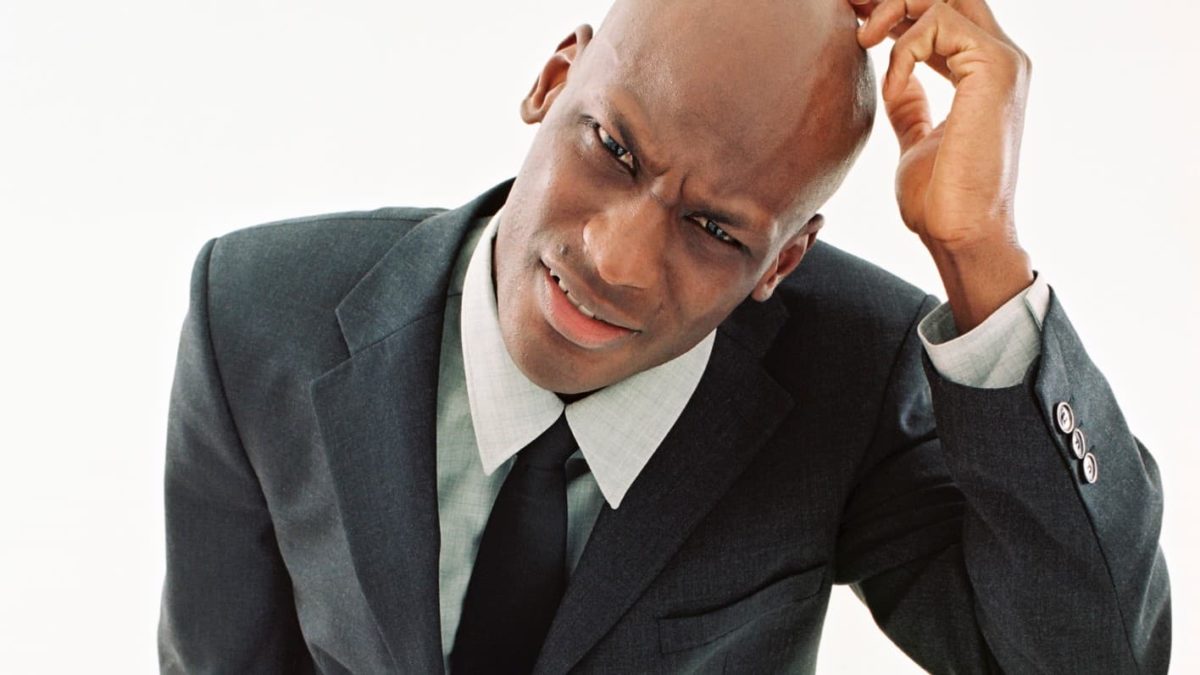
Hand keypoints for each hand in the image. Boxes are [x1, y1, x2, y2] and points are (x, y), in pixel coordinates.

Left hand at [851, 0, 1034, 332]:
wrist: (961, 234)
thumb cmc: (941, 201)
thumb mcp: (917, 141)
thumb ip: (912, 107)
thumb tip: (897, 84)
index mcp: (984, 72)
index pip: (944, 13)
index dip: (897, 8)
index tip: (854, 17)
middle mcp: (1001, 59)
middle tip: (852, 9)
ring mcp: (1003, 61)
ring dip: (892, 11)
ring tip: (861, 41)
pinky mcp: (994, 69)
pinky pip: (938, 24)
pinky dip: (903, 51)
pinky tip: (892, 88)